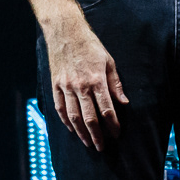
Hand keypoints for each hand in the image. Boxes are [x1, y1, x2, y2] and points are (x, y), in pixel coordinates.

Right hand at [44, 16, 128, 150]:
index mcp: (96, 80)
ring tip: (87, 142)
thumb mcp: (109, 61)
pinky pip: (59, 107)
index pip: (107, 110)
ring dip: (81, 132)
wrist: (65, 31)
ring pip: (73, 116)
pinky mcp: (55, 84)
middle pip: (90, 117)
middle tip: (102, 147)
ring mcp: (66, 86)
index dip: (113, 125)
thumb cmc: (90, 45)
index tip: (117, 134)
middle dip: (97, 135)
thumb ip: (115, 84)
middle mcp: (80, 86)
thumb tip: (124, 103)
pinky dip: (65, 120)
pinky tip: (71, 128)